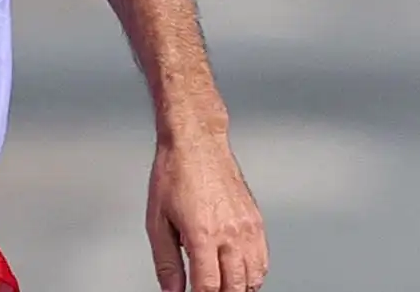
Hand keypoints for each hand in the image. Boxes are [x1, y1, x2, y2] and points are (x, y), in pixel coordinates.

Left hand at [146, 133, 267, 291]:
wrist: (196, 143)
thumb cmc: (174, 174)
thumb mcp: (157, 220)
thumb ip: (166, 262)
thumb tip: (171, 290)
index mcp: (203, 234)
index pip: (208, 286)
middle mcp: (231, 233)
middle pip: (234, 286)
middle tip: (205, 291)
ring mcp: (248, 228)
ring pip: (253, 278)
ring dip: (238, 289)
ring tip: (221, 287)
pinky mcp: (256, 221)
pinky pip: (262, 260)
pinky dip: (253, 275)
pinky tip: (238, 275)